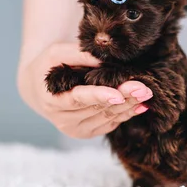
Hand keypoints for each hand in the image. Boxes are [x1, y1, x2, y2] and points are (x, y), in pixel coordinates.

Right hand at [17, 42, 151, 138]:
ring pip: (108, 118)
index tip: (118, 94)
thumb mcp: (57, 53)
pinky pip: (110, 124)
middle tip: (144, 88)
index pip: (79, 99)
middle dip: (123, 98)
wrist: (40, 88)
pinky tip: (141, 106)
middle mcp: (64, 120)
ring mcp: (76, 129)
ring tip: (146, 94)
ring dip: (129, 106)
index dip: (99, 96)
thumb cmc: (49, 66)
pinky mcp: (87, 132)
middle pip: (99, 109)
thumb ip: (79, 54)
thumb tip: (104, 58)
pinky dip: (126, 115)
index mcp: (53, 100)